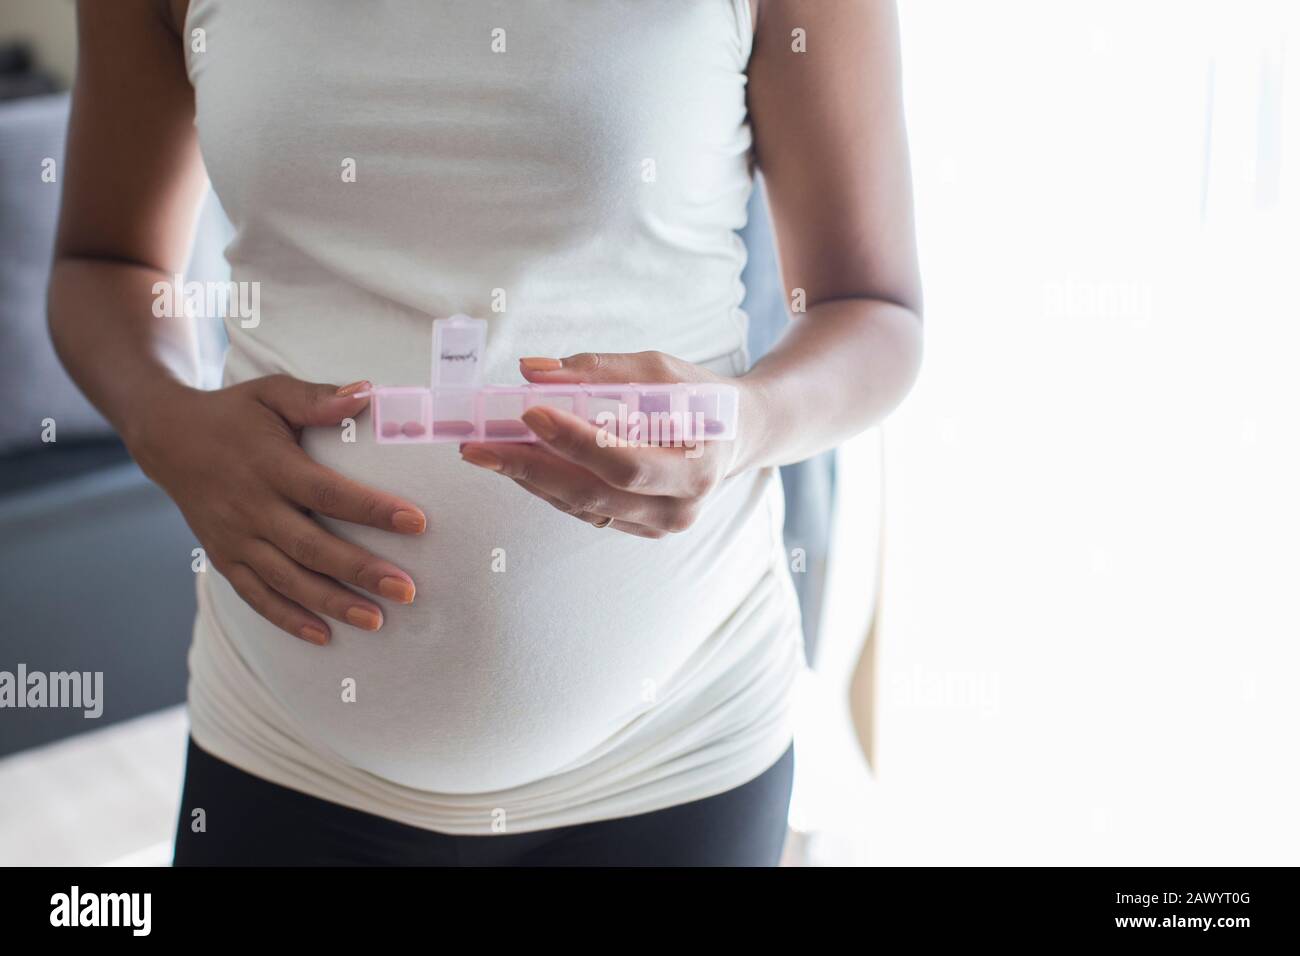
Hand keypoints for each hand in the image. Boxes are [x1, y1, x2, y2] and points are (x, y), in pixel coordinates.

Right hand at [129, 375, 426, 643]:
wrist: (166, 437)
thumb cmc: (234, 413)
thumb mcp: (272, 393)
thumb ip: (317, 398)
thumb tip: (368, 393)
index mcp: (270, 466)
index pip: (328, 493)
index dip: (372, 510)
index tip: (417, 522)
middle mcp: (251, 507)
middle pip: (311, 547)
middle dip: (360, 571)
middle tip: (406, 589)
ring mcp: (235, 537)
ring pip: (287, 580)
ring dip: (332, 603)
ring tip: (378, 621)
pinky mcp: (224, 557)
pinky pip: (256, 595)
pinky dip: (288, 618)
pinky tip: (324, 635)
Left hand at [458, 351, 760, 537]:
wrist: (736, 436)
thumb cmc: (698, 396)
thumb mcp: (660, 370)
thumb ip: (598, 370)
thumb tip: (531, 370)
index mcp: (697, 467)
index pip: (624, 464)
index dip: (575, 442)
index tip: (530, 411)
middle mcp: (680, 508)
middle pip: (593, 495)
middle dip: (530, 468)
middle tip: (478, 446)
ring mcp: (659, 526)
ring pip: (582, 508)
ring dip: (529, 479)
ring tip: (485, 452)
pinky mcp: (639, 529)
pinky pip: (585, 513)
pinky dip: (548, 487)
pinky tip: (517, 464)